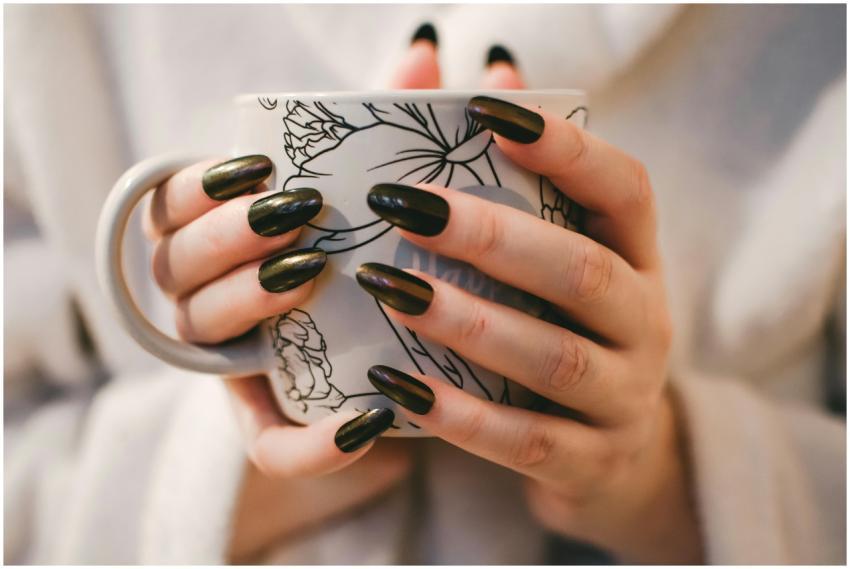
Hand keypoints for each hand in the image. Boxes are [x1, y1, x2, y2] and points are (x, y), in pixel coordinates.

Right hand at [140, 25, 449, 558]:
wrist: (407, 356)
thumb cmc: (378, 252)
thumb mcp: (384, 190)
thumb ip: (394, 122)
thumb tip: (431, 49)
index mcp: (224, 240)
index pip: (173, 207)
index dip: (199, 185)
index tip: (258, 166)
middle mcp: (216, 299)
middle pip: (178, 268)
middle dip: (226, 235)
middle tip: (294, 212)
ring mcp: (238, 363)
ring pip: (205, 335)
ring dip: (246, 303)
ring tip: (307, 274)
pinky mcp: (276, 426)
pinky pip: (272, 447)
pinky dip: (312, 443)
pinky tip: (368, 420)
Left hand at [357, 49, 702, 562]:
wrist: (612, 456)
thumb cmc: (559, 329)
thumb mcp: (549, 260)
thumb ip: (496, 173)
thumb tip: (432, 61)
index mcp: (638, 260)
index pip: (624, 190)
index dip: (565, 148)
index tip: (488, 112)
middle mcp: (646, 323)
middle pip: (582, 273)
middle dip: (494, 237)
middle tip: (405, 206)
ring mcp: (624, 397)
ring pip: (553, 358)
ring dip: (469, 322)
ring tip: (389, 287)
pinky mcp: (589, 462)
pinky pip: (523, 441)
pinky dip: (459, 416)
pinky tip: (392, 388)